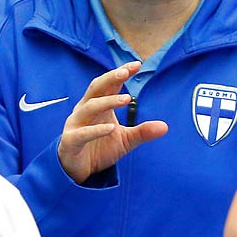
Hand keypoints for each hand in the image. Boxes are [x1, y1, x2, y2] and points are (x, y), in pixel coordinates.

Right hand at [56, 62, 168, 184]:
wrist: (78, 171)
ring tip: (126, 99)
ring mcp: (76, 124)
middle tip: (125, 72)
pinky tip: (111, 128)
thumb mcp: (125, 140)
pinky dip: (97, 130)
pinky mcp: (71, 141)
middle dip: (110, 78)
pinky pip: (83, 133)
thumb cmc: (99, 149)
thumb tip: (165, 127)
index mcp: (98, 105)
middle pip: (96, 88)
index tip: (137, 65)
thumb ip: (142, 132)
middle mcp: (85, 110)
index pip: (109, 85)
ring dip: (108, 102)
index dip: (121, 73)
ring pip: (90, 107)